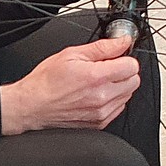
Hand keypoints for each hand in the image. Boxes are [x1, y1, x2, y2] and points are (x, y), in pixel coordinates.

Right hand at [0, 36, 141, 134]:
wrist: (31, 106)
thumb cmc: (46, 82)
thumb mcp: (71, 54)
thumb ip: (102, 47)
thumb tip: (122, 41)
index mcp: (96, 77)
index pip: (132, 66)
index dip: (124, 59)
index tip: (115, 58)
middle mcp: (102, 97)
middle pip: (134, 81)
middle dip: (123, 72)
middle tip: (106, 69)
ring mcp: (102, 113)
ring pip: (128, 95)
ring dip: (118, 87)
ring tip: (97, 83)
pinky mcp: (99, 123)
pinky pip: (118, 108)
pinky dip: (112, 100)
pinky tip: (95, 95)